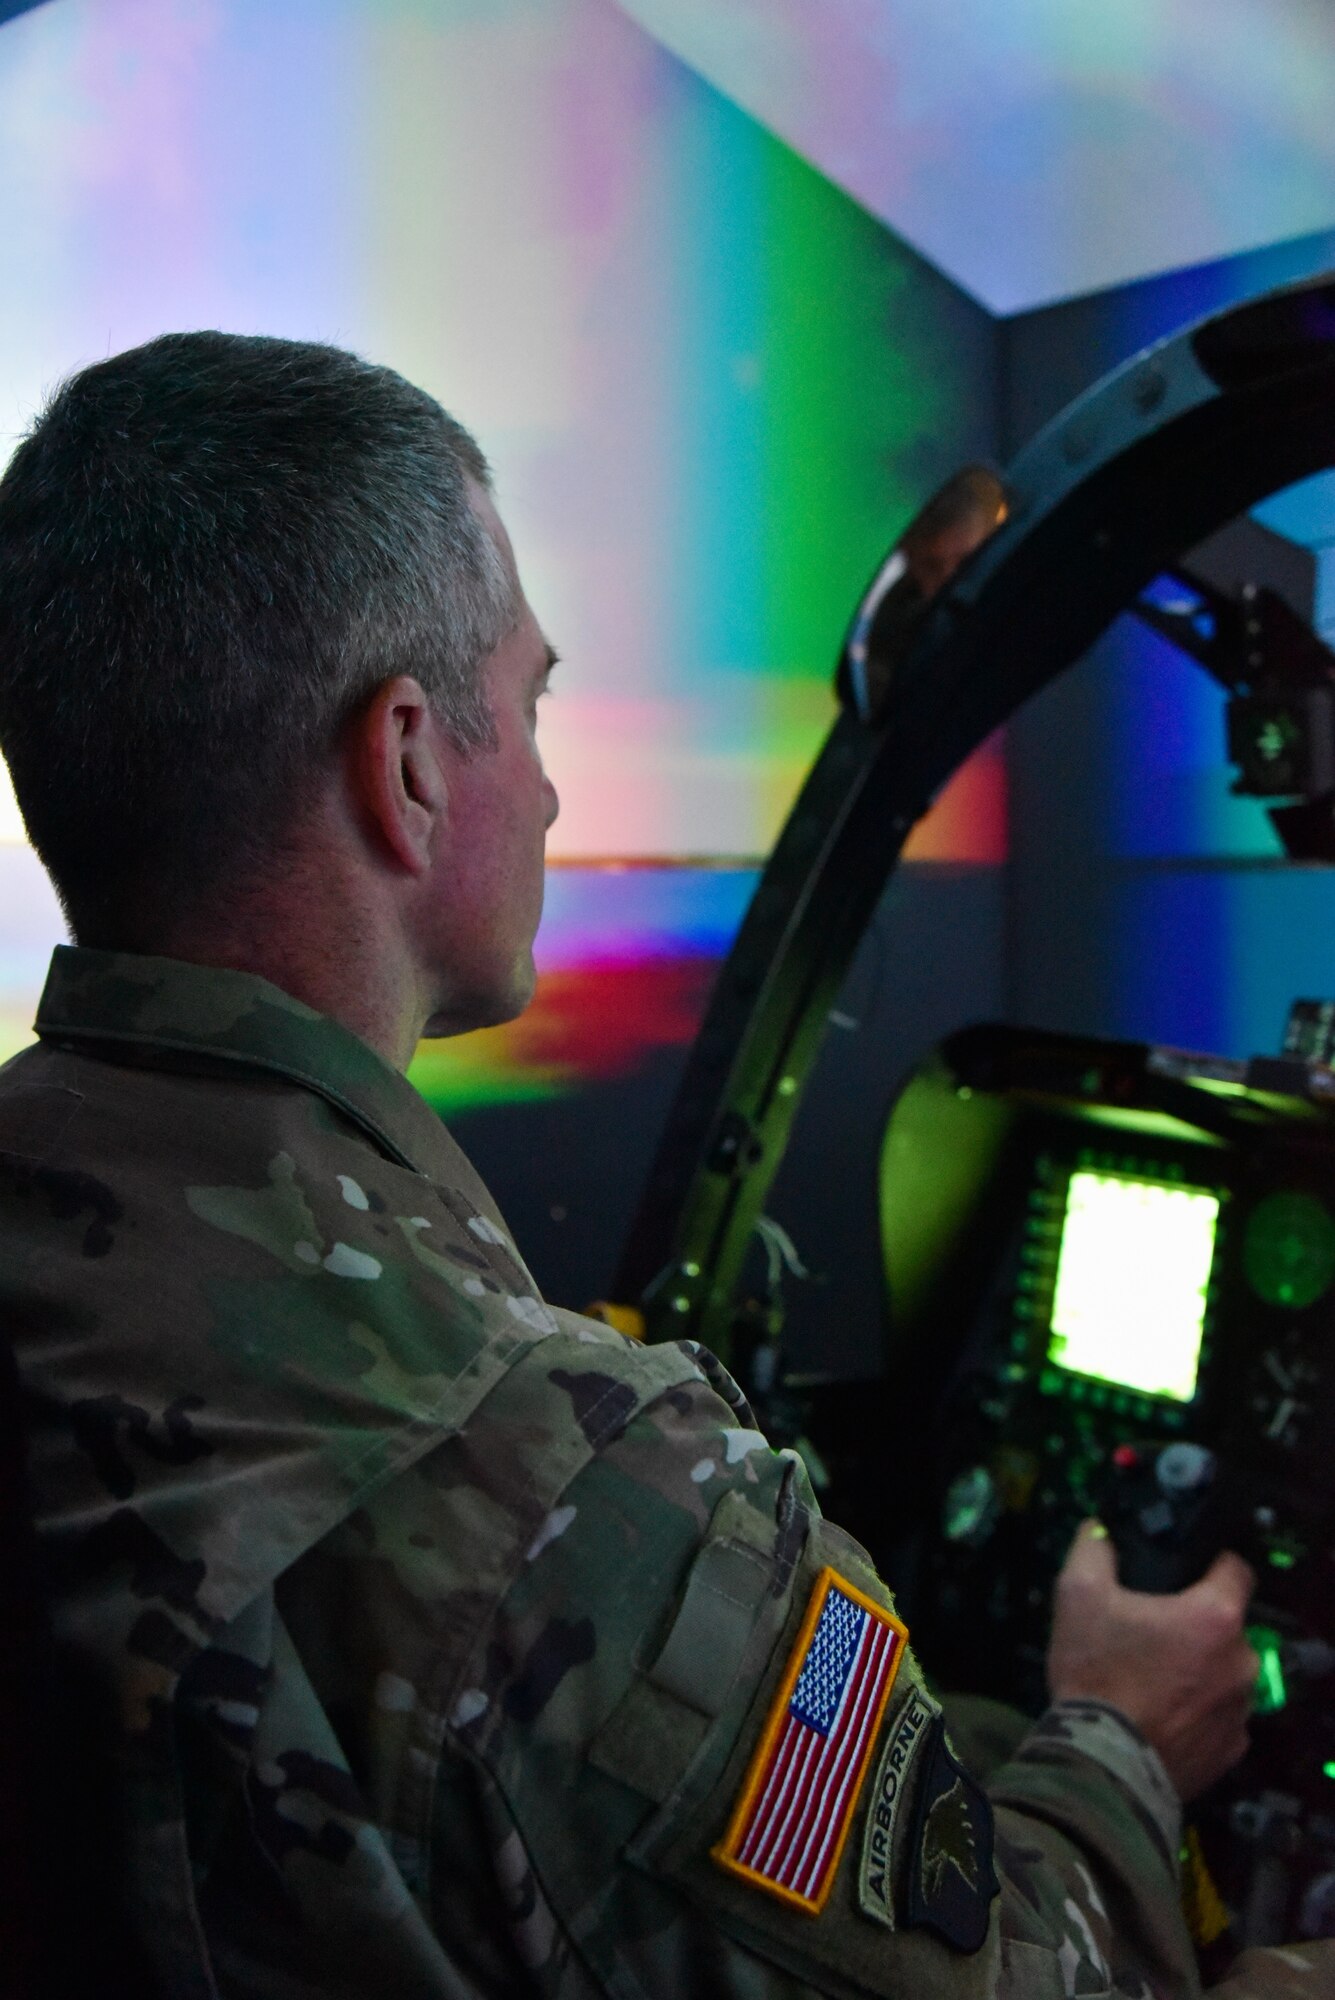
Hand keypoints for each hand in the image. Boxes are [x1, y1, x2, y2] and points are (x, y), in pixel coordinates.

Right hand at [1047, 1519, 1257, 1801]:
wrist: (1103, 1762)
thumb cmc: (1098, 1672)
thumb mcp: (1079, 1596)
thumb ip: (1092, 1549)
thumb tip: (1098, 1530)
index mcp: (1215, 1616)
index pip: (1237, 1569)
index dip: (1212, 1563)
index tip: (1185, 1573)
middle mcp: (1242, 1661)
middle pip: (1227, 1626)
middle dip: (1196, 1625)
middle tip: (1153, 1633)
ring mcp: (1241, 1710)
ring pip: (1224, 1673)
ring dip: (1200, 1670)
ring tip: (1154, 1680)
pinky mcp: (1230, 1750)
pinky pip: (1220, 1717)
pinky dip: (1198, 1712)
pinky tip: (1162, 1715)